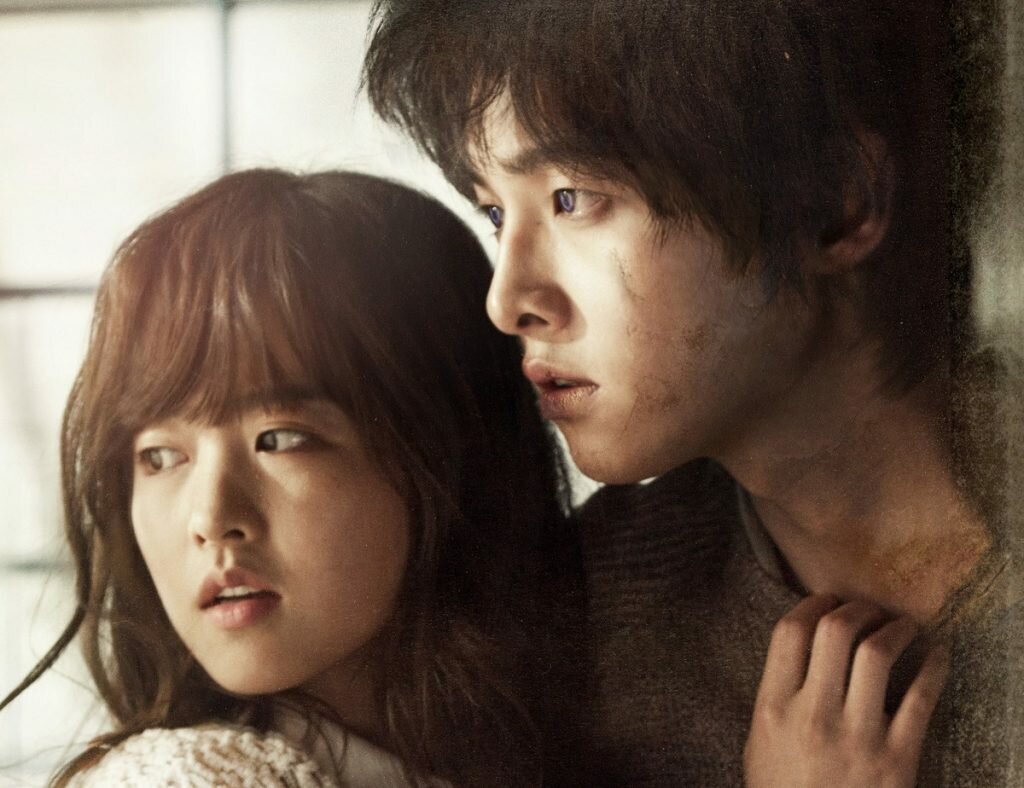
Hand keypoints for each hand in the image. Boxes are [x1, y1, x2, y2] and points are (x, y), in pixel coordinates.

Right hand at [744, 595, 949, 787]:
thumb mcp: (760, 742)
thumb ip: (776, 693)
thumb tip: (803, 644)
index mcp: (773, 708)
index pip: (789, 632)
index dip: (811, 604)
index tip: (826, 601)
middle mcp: (813, 716)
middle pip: (834, 631)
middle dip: (855, 608)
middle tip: (866, 610)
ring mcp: (857, 736)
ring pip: (877, 653)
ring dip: (894, 628)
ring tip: (902, 625)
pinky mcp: (898, 758)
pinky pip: (921, 697)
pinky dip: (933, 666)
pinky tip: (937, 653)